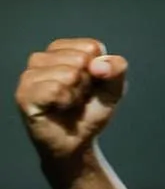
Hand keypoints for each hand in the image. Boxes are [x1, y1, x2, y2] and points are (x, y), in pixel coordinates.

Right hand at [15, 39, 127, 161]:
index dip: (99, 69)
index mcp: (64, 49)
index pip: (91, 46)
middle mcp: (43, 58)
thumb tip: (98, 65)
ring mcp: (30, 75)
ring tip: (67, 102)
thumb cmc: (91, 111)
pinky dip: (65, 101)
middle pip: (81, 59)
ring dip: (76, 93)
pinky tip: (58, 108)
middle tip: (77, 97)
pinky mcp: (24, 94)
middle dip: (87, 82)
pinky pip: (55, 89)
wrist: (77, 141)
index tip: (90, 84)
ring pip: (69, 73)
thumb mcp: (114, 87)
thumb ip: (117, 69)